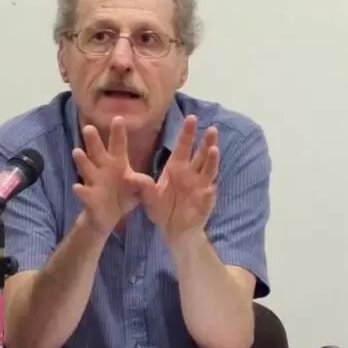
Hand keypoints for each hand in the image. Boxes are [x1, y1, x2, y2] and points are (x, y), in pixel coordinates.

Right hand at [72, 116, 143, 235]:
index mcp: (117, 163)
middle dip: (93, 141)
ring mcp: (94, 182)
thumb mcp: (138, 188)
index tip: (118, 118)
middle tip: (89, 128)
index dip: (118, 132)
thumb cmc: (125, 195)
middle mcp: (103, 168)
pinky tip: (77, 187)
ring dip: (82, 161)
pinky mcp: (89, 197)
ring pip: (86, 168)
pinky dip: (81, 190)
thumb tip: (145, 180)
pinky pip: (85, 193)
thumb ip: (143, 183)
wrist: (109, 215)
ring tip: (77, 152)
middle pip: (97, 152)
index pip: (118, 145)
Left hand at [129, 115, 219, 243]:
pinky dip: (209, 191)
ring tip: (214, 150)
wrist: (173, 229)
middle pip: (201, 154)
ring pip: (209, 170)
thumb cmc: (161, 209)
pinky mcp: (205, 201)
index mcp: (176, 168)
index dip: (187, 133)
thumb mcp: (149, 198)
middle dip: (206, 142)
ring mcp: (200, 186)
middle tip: (211, 128)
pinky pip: (208, 195)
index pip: (183, 147)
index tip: (191, 117)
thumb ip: (144, 188)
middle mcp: (191, 174)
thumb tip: (134, 178)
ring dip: (212, 161)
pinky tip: (210, 188)